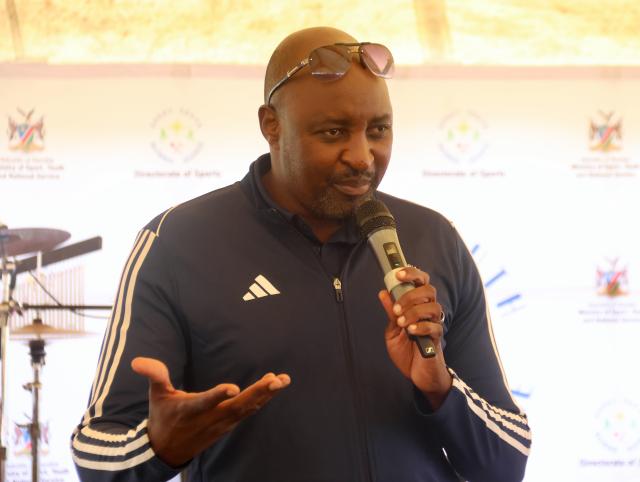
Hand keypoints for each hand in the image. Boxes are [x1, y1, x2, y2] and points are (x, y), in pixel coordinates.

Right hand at [131, 357, 290, 466]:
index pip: (205, 402)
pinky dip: (262, 400)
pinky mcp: (229, 424)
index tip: (232, 388)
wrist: (167, 450)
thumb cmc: (162, 417)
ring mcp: (222, 423)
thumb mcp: (156, 395)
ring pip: (247, 409)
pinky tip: (274, 386)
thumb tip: (137, 361)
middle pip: (237, 406)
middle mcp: (209, 418)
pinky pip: (249, 412)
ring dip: (265, 395)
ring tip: (282, 380)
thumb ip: (154, 375)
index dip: (218, 395)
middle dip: (258, 393)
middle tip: (275, 380)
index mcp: (189, 410)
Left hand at [378, 267, 451, 408]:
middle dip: (410, 295)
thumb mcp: (393, 330)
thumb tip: (383, 292)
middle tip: (397, 308)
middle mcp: (428, 312)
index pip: (420, 281)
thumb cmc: (407, 352)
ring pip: (433, 307)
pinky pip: (434, 327)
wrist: (418, 375)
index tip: (397, 274)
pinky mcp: (437, 339)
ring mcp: (435, 324)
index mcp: (418, 305)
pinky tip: (411, 331)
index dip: (411, 273)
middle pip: (429, 290)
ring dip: (414, 311)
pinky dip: (421, 326)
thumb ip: (391, 312)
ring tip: (402, 322)